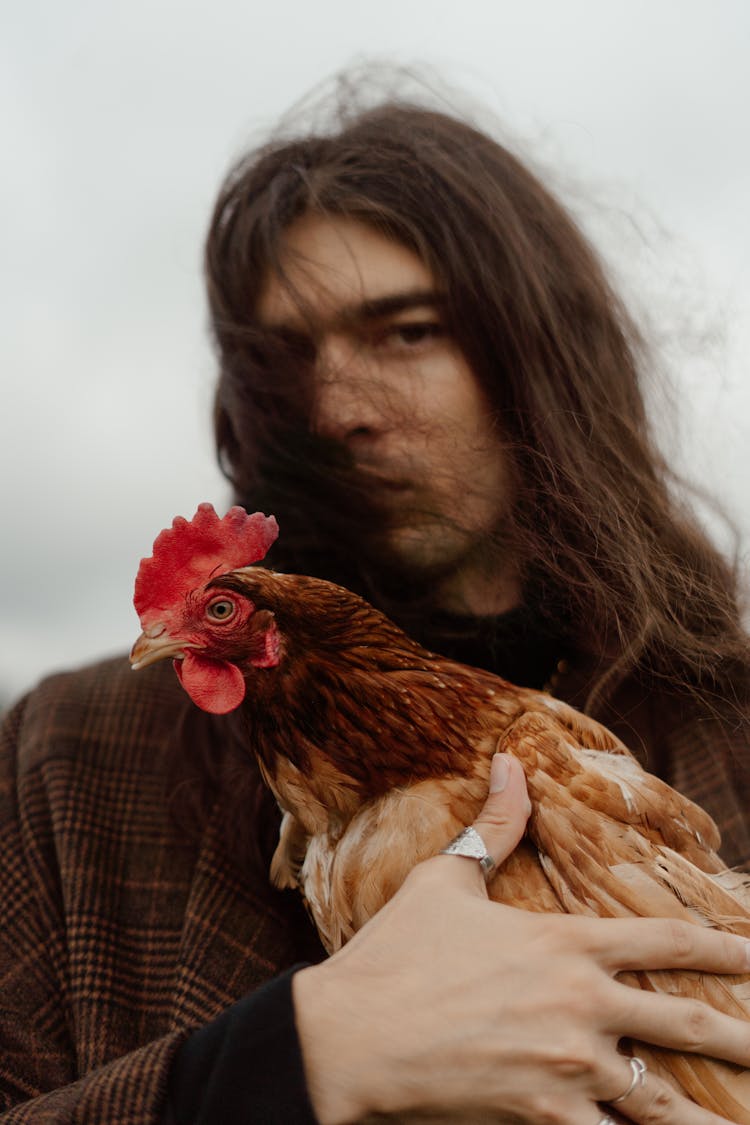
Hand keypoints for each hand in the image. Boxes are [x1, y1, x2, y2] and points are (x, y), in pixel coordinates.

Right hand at [293, 753, 749, 1123]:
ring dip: (708, 1118)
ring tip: (739, 1124)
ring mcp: (568, 1067)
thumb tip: (510, 761)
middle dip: (740, 1037)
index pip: (666, 939)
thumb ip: (494, 824)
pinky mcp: (544, 1116)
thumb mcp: (446, 877)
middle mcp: (581, 1004)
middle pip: (685, 1023)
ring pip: (662, 1102)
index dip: (724, 948)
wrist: (348, 1037)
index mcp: (565, 942)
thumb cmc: (396, 952)